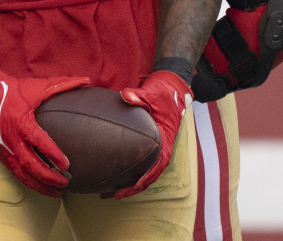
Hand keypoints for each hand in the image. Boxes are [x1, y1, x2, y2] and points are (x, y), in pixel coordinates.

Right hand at [0, 69, 90, 196]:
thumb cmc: (14, 90)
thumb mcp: (37, 86)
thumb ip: (62, 84)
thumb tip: (86, 80)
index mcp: (21, 122)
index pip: (39, 141)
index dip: (53, 154)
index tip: (66, 164)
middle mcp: (12, 139)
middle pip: (31, 164)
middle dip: (48, 176)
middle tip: (65, 182)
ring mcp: (6, 149)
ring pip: (23, 174)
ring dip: (40, 185)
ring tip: (57, 192)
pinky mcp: (2, 155)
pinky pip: (16, 173)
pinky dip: (30, 183)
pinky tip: (42, 188)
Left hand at [116, 70, 192, 197]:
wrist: (172, 87)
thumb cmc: (163, 92)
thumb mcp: (152, 93)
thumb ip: (138, 96)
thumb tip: (125, 96)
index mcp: (164, 139)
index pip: (157, 164)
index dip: (146, 177)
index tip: (133, 187)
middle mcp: (162, 147)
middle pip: (149, 175)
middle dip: (132, 188)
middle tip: (112, 195)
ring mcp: (157, 147)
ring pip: (146, 172)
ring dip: (130, 184)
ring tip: (110, 193)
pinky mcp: (151, 144)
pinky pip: (142, 164)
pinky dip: (131, 174)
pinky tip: (116, 176)